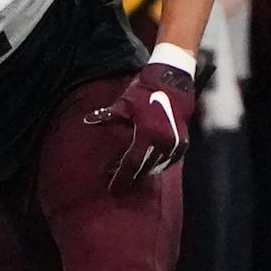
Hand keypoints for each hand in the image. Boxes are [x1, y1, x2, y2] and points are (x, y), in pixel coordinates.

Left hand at [83, 64, 194, 192]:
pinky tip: (145, 164)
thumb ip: (107, 116)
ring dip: (142, 171)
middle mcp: (163, 143)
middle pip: (144, 168)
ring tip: (128, 173)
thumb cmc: (146, 91)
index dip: (121, 177)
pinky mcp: (182, 144)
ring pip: (156, 166)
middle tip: (117, 182)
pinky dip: (155, 164)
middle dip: (130, 176)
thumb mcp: (124, 103)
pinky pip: (167, 161)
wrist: (173, 81)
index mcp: (148, 135)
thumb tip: (88, 121)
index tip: (113, 189)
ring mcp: (175, 145)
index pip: (131, 163)